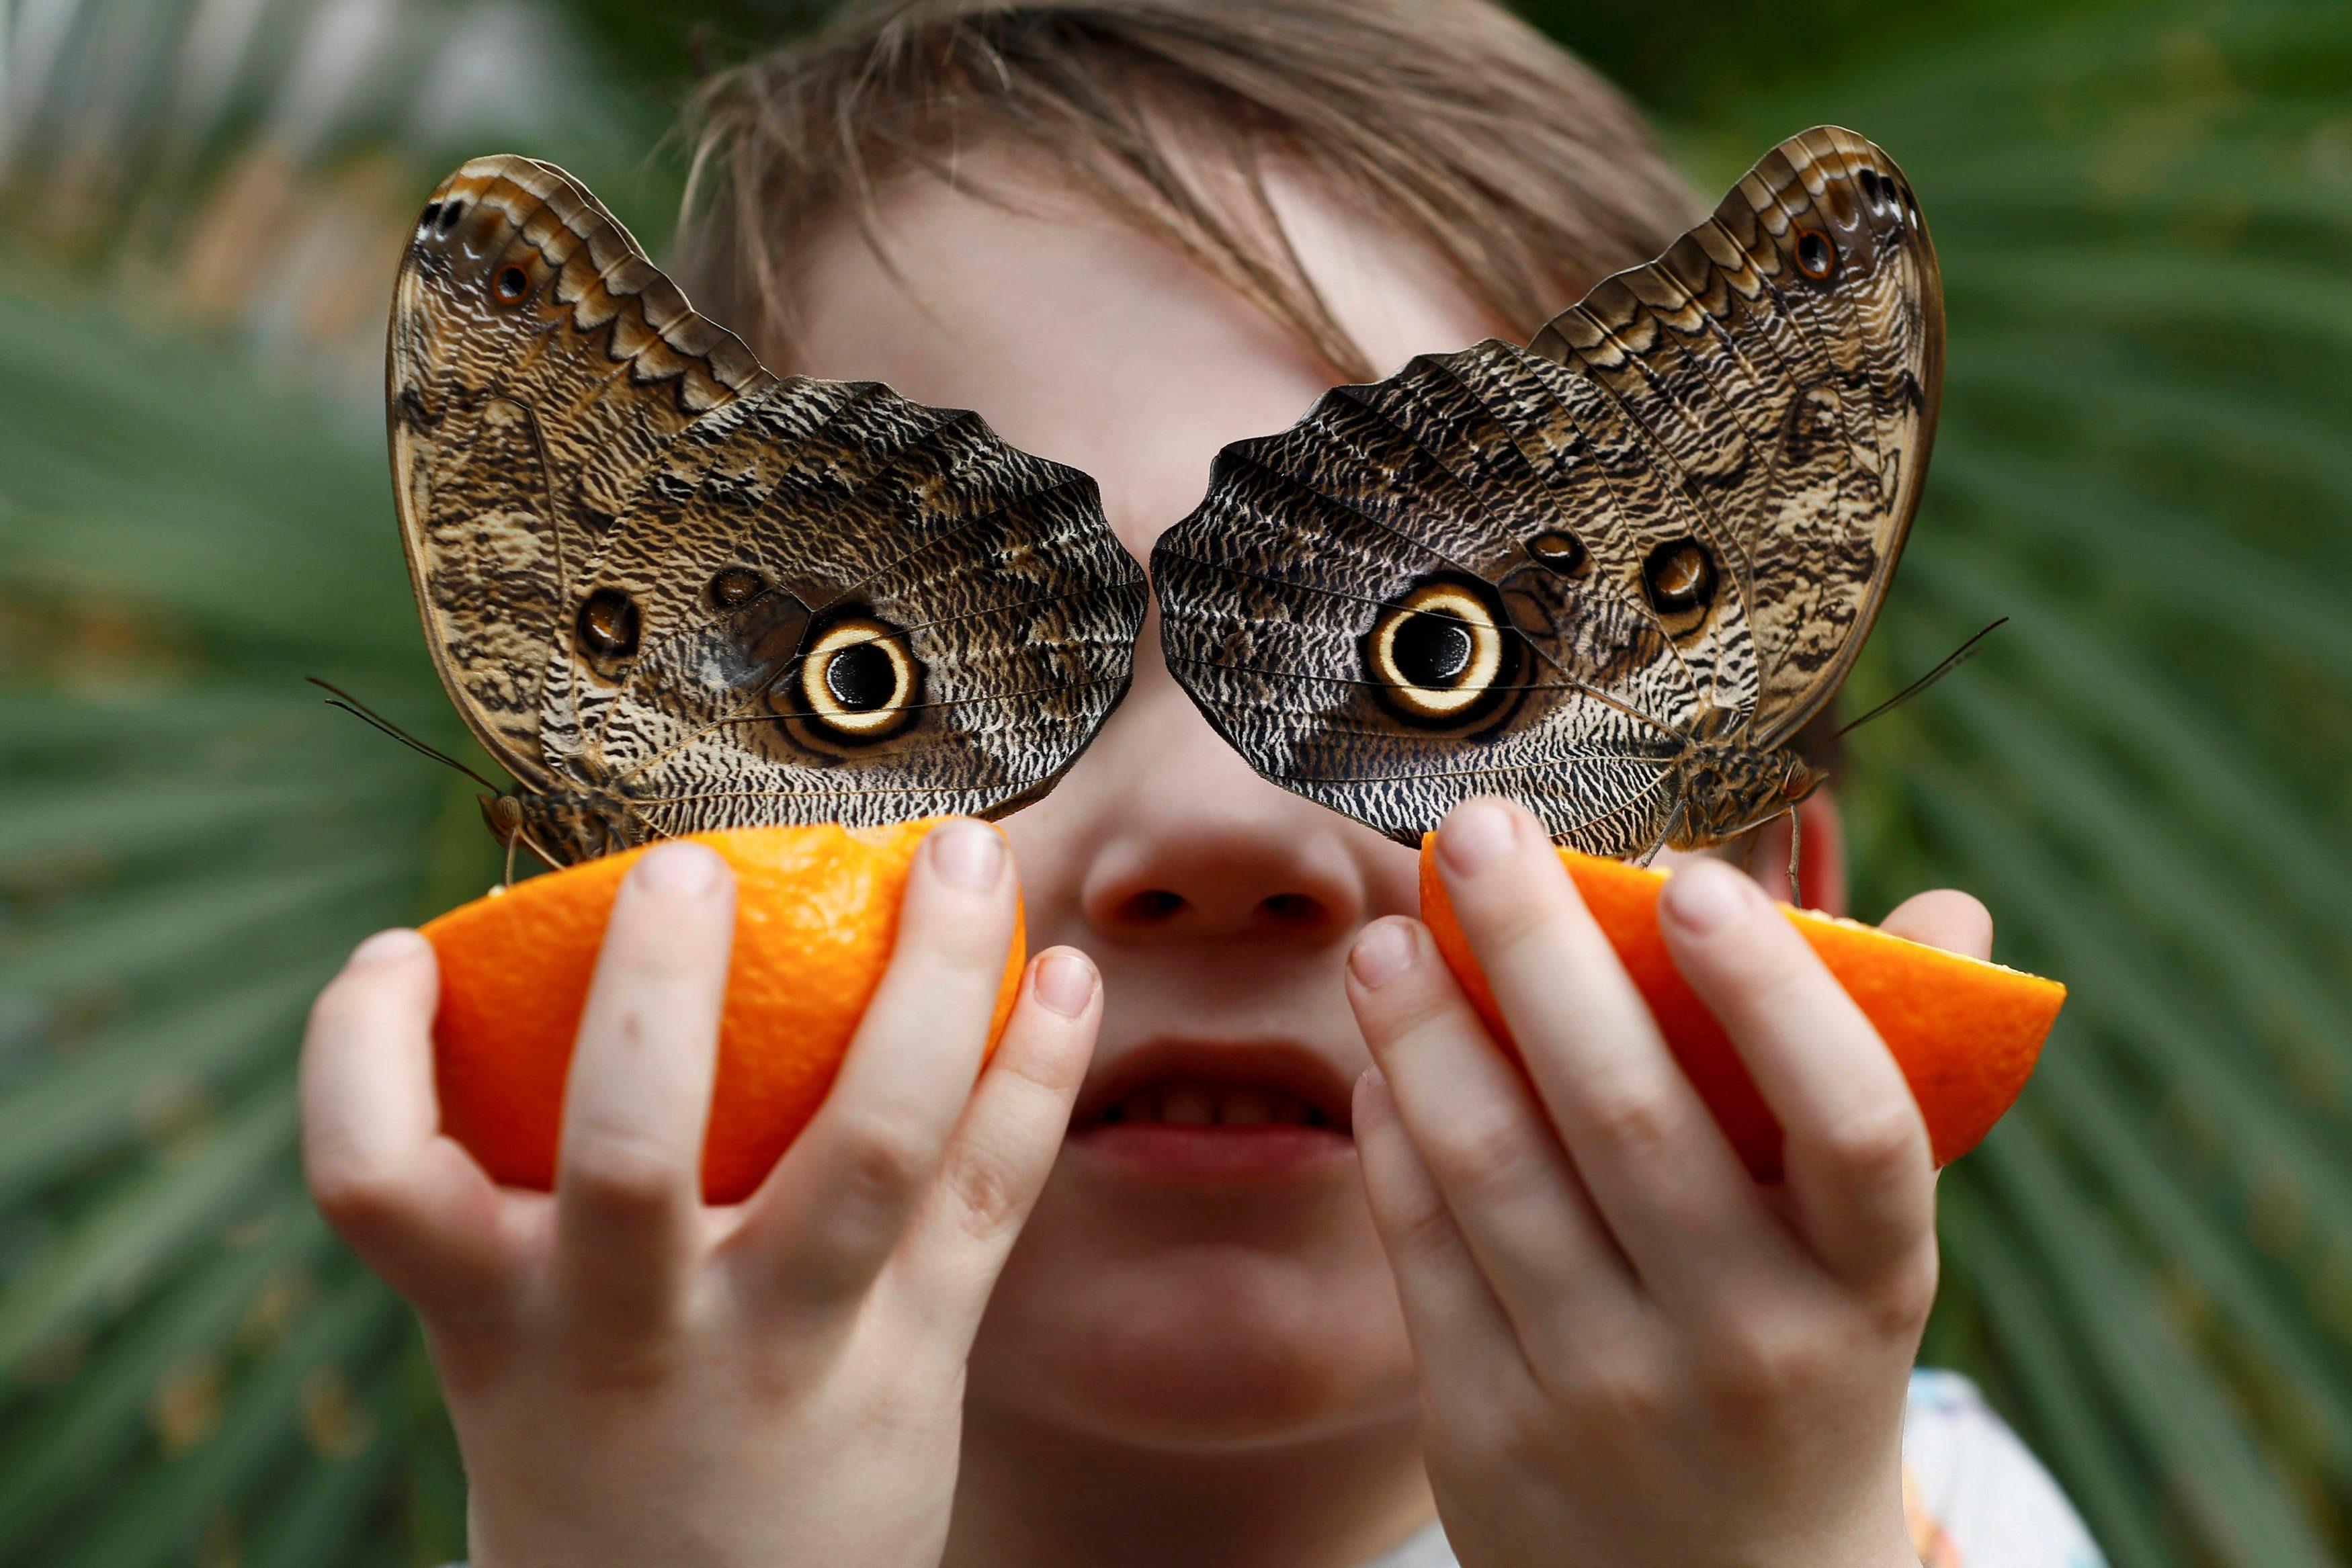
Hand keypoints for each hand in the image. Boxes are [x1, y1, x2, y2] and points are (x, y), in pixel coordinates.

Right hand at [300, 823, 1100, 1567]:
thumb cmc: (599, 1447)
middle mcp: (640, 1335)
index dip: (363, 1049)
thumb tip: (563, 976)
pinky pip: (993, 1195)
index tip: (402, 948)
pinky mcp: (919, 1359)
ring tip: (971, 854)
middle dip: (658, 994)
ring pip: (881, 1143)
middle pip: (633, 1150)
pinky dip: (1038, 1072)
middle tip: (691, 862)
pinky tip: (1068, 976)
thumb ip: (530, 1200)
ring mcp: (794, 1347)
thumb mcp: (522, 1344)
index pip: (378, 1179)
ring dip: (937, 981)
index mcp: (503, 1320)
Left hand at [1344, 799, 1985, 1567]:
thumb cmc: (1805, 1366)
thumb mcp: (1866, 1261)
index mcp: (1867, 1287)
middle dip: (1538, 952)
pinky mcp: (1487, 1431)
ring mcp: (1607, 1393)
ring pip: (1493, 1170)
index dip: (1775, 996)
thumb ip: (1888, 1082)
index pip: (1851, 1129)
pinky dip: (1394, 1136)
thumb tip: (1951, 909)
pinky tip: (1381, 1056)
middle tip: (1477, 830)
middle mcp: (1743, 1343)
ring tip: (1389, 932)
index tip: (1695, 879)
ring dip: (1428, 1030)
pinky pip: (1421, 1249)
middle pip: (1628, 1116)